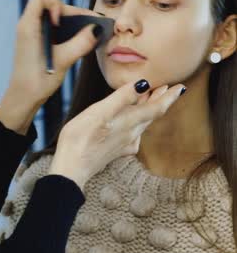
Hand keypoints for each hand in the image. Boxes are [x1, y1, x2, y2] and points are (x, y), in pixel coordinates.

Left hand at [5, 0, 102, 106]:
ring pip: (53, 17)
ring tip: (87, 34)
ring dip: (70, 23)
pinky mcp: (36, 42)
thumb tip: (97, 29)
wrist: (23, 98)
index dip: (55, 4)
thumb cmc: (37, 81)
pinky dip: (66, 31)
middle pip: (50, 6)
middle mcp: (28, 26)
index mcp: (28, 26)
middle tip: (88, 27)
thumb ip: (80, 43)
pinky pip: (52, 28)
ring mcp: (32, 34)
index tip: (59, 23)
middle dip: (70, 13)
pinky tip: (78, 42)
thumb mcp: (63, 61)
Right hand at [48, 81, 186, 190]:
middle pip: (151, 115)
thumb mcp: (100, 112)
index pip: (156, 108)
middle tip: (168, 89)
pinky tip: (131, 124)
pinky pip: (133, 134)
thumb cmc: (81, 138)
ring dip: (148, 110)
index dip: (169, 97)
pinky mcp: (115, 151)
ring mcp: (124, 144)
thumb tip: (144, 84)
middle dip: (160, 100)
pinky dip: (136, 122)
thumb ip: (122, 98)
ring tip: (149, 98)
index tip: (180, 87)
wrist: (71, 168)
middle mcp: (131, 134)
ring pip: (142, 124)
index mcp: (129, 122)